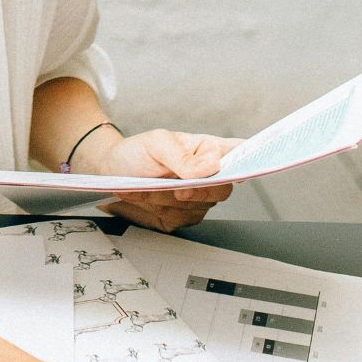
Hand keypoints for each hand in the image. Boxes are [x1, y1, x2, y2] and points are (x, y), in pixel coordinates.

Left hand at [79, 128, 242, 231]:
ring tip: (145, 185)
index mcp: (206, 150)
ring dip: (167, 198)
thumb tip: (211, 167)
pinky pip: (180, 219)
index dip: (253, 160)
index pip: (240, 152)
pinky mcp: (181, 216)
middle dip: (197, 191)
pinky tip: (143, 196)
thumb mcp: (155, 143)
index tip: (248, 170)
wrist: (108, 174)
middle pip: (224, 189)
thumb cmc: (135, 153)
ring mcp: (196, 198)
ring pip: (198, 207)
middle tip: (178, 189)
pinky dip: (158, 209)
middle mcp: (207, 175)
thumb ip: (182, 155)